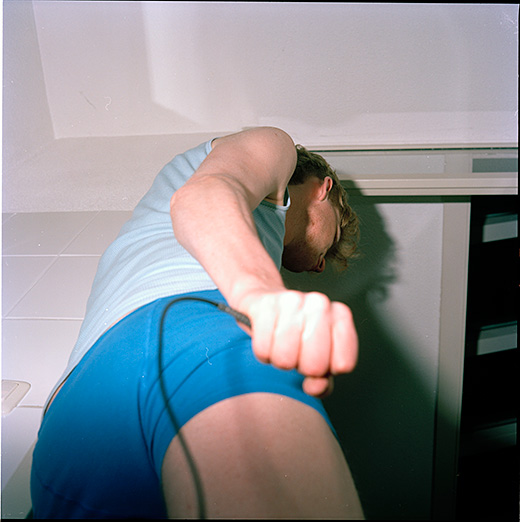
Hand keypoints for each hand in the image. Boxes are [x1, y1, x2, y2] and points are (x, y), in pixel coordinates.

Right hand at [237, 290, 357, 396]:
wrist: (266, 301)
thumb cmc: (297, 333)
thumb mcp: (318, 357)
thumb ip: (323, 381)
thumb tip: (316, 387)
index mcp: (340, 315)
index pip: (343, 364)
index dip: (327, 372)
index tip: (319, 360)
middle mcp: (320, 304)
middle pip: (314, 365)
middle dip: (301, 367)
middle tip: (297, 353)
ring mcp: (293, 301)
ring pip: (285, 359)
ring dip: (279, 360)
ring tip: (281, 345)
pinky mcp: (265, 304)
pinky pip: (263, 349)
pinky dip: (263, 353)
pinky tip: (268, 339)